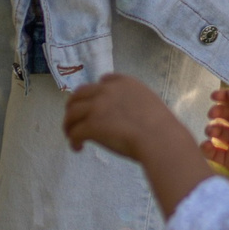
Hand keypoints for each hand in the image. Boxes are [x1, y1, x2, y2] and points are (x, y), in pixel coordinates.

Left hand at [62, 73, 192, 164]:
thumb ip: (132, 100)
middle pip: (79, 94)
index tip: (94, 102)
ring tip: (71, 135)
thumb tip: (123, 113)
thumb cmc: (160, 126)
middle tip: (73, 120)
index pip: (103, 81)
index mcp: (124, 83)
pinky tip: (78, 148)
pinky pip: (74, 132)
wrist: (159, 137)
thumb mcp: (148, 102)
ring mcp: (97, 107)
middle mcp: (107, 90)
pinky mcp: (91, 125)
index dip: (96, 92)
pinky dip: (73, 140)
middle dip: (73, 106)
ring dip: (68, 125)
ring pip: (71, 113)